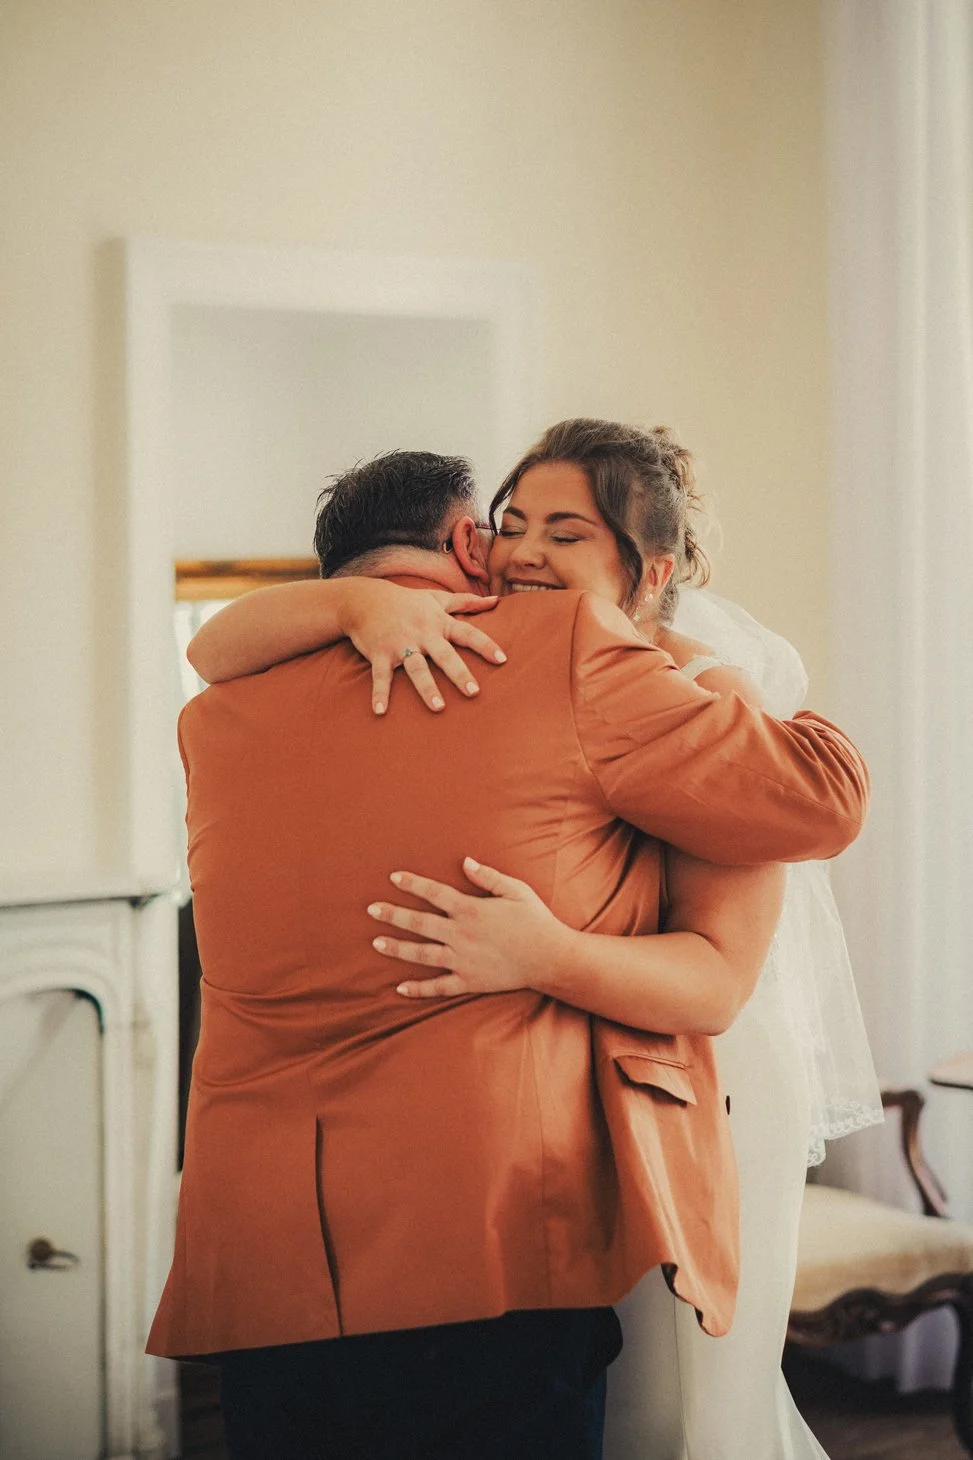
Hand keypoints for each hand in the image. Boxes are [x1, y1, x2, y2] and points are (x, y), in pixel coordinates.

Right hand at [341, 580, 505, 713]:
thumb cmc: (406, 601)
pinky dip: (380, 693)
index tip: (502, 660)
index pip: (468, 633)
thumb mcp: (436, 598)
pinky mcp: (379, 654)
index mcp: (439, 622)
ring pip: (416, 668)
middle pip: (445, 655)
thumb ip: (466, 602)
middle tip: (474, 692)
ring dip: (427, 688)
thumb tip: (496, 601)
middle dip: (459, 673)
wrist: (364, 599)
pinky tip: (380, 711)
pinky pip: (380, 676)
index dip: (486, 646)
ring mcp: (400, 645)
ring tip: (439, 708)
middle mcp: (422, 634)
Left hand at [367, 857, 571, 997]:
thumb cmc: (535, 920)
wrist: (551, 958)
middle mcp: (461, 934)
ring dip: (397, 948)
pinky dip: (418, 989)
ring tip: (376, 943)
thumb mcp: (516, 890)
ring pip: (422, 954)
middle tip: (371, 909)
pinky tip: (399, 989)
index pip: (434, 893)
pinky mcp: (469, 981)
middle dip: (393, 915)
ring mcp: (463, 960)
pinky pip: (438, 987)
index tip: (394, 878)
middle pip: (419, 923)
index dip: (413, 884)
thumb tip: (465, 861)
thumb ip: (488, 876)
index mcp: (471, 909)